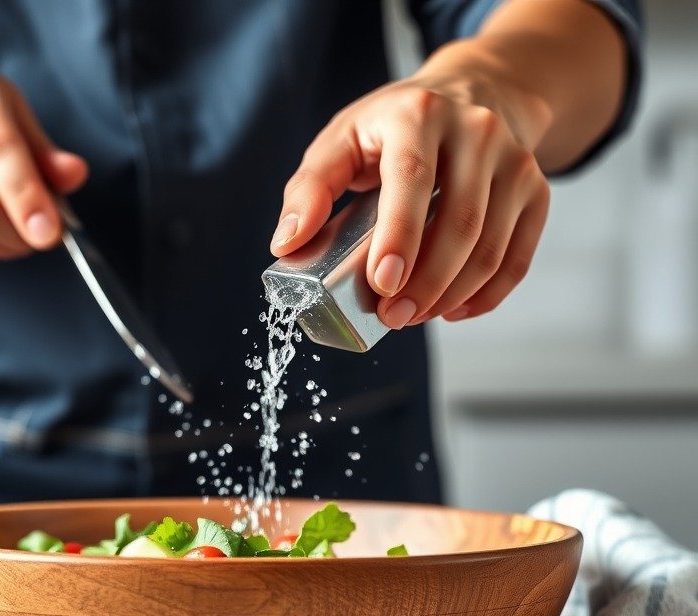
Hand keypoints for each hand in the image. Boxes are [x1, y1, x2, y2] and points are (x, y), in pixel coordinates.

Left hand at [271, 75, 549, 326]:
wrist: (474, 91)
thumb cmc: (394, 127)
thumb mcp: (341, 140)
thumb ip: (310, 189)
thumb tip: (287, 244)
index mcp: (418, 116)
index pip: (413, 180)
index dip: (400, 237)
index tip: (383, 284)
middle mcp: (476, 131)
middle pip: (459, 223)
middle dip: (425, 283)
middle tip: (393, 317)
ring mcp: (514, 160)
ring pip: (490, 247)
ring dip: (451, 295)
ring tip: (414, 316)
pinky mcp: (535, 189)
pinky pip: (518, 257)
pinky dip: (486, 295)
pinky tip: (453, 310)